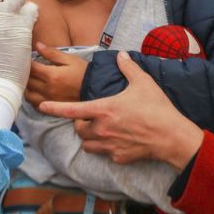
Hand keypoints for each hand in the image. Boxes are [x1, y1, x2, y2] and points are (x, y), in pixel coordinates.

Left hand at [25, 42, 87, 107]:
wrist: (95, 88)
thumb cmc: (83, 71)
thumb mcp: (69, 59)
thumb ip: (52, 53)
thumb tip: (37, 45)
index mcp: (51, 75)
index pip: (31, 68)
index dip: (26, 62)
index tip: (25, 58)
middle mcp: (47, 89)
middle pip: (27, 81)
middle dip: (25, 74)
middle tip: (25, 68)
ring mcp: (49, 100)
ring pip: (29, 95)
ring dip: (26, 87)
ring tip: (29, 80)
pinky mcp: (52, 107)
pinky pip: (35, 104)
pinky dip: (32, 98)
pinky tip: (34, 92)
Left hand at [39, 51, 202, 170]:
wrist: (172, 137)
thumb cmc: (156, 108)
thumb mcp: (142, 82)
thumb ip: (128, 68)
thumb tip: (121, 55)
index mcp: (103, 110)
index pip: (71, 109)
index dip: (54, 108)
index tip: (42, 106)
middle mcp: (101, 129)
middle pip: (78, 128)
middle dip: (80, 123)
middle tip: (90, 117)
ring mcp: (109, 145)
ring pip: (87, 144)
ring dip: (89, 137)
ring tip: (100, 130)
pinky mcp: (118, 158)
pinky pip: (104, 153)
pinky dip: (106, 148)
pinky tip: (117, 140)